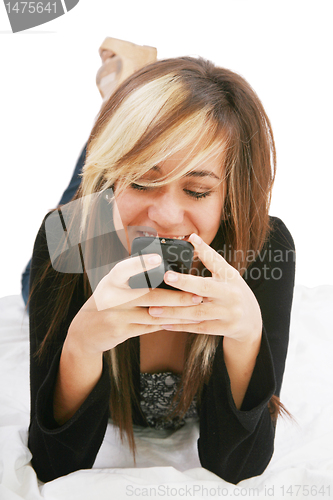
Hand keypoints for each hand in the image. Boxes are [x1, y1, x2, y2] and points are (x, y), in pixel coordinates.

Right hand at [67, 252, 202, 355]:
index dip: (141, 263)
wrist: (85, 331)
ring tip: (197, 310)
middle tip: (197, 294)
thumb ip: (133, 276)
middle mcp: (113, 297)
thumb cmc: (108, 300)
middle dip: (176, 296)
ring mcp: (117, 315)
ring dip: (178, 313)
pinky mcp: (121, 331)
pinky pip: (150, 327)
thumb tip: (166, 267)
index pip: (125, 269)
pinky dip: (168, 323)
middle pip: (149, 296)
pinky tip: (184, 321)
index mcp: (112, 280)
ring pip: (154, 314)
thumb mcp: (113, 285)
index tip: (158, 258)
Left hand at [148, 233, 261, 343]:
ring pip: (197, 312)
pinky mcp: (223, 328)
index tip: (191, 239)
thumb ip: (210, 260)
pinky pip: (198, 328)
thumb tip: (191, 238)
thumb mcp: (227, 275)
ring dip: (174, 311)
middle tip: (165, 276)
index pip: (217, 261)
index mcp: (231, 277)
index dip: (204, 250)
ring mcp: (228, 313)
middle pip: (205, 287)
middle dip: (185, 282)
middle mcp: (231, 294)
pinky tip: (164, 324)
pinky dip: (180, 326)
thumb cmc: (233, 293)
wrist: (251, 322)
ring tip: (153, 309)